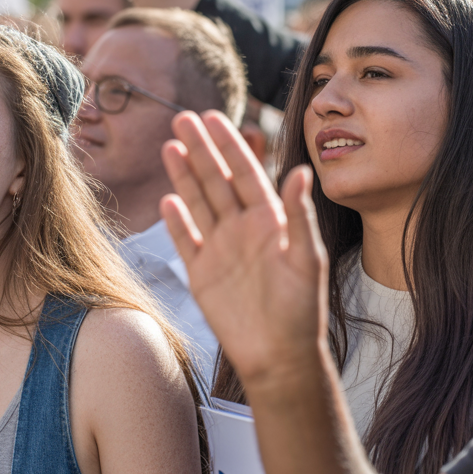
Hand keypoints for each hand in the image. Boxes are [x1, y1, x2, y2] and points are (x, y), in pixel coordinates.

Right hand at [161, 111, 331, 392]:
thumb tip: (301, 171)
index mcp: (271, 220)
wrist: (279, 357)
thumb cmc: (302, 310)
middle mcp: (244, 229)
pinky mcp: (202, 274)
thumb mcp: (306, 258)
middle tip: (182, 117)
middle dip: (201, 150)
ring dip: (184, 175)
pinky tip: (166, 199)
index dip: (229, 145)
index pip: (246, 173)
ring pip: (199, 203)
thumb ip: (299, 215)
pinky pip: (186, 240)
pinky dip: (176, 221)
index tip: (214, 117)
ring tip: (170, 146)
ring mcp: (221, 250)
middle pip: (217, 181)